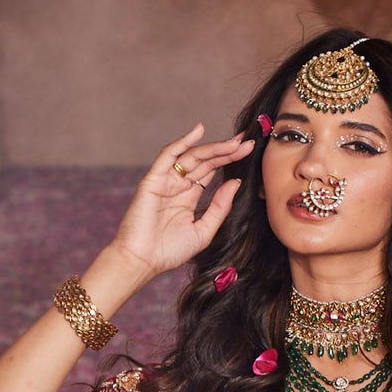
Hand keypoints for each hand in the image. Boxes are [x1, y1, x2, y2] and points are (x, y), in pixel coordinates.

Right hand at [111, 123, 254, 280]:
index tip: (249, 152)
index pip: (212, 172)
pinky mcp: (154, 179)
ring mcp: (166, 181)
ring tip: (234, 142)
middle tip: (247, 143)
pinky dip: (182, 142)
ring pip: (192, 156)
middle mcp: (178, 185)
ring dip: (213, 147)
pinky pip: (168, 155)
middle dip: (226, 151)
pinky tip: (199, 131)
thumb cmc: (169, 251)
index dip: (229, 161)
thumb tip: (236, 182)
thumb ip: (220, 207)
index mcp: (189, 197)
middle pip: (205, 161)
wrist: (142, 261)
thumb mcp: (204, 231)